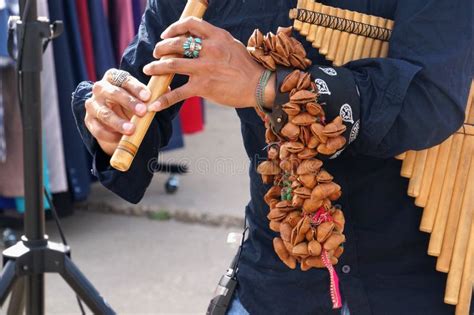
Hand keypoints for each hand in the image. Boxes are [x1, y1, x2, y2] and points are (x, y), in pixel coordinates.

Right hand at [84, 69, 151, 155]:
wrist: (115, 120)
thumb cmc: (132, 104)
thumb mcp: (142, 98)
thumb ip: (153, 93)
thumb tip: (166, 89)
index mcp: (114, 78)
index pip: (124, 79)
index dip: (136, 87)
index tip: (148, 96)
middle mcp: (100, 88)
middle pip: (113, 93)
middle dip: (129, 102)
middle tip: (142, 111)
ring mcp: (92, 104)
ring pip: (103, 112)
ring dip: (118, 122)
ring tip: (131, 129)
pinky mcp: (89, 121)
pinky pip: (97, 129)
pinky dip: (109, 134)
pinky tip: (119, 138)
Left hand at [143, 17, 274, 111]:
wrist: (259, 86)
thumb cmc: (247, 67)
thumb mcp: (232, 46)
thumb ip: (215, 41)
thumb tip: (199, 40)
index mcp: (217, 36)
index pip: (190, 25)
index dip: (174, 28)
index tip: (166, 35)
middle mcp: (209, 49)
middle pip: (176, 44)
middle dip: (161, 48)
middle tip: (156, 53)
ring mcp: (205, 68)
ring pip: (172, 64)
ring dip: (156, 67)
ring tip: (148, 70)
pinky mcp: (203, 87)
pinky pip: (178, 93)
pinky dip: (164, 99)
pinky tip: (154, 104)